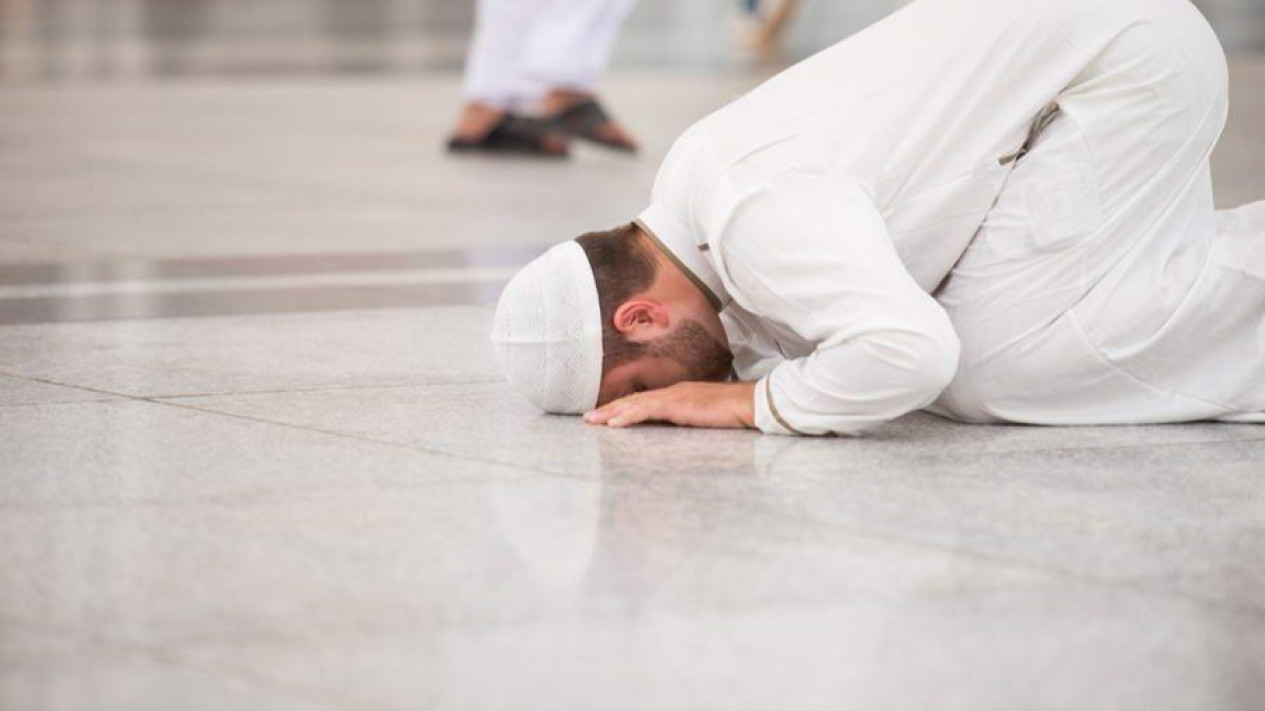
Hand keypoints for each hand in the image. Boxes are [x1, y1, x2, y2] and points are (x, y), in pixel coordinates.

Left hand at [584, 381, 756, 429]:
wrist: (750, 403)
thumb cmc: (733, 411)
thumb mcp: (705, 415)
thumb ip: (689, 418)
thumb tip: (676, 428)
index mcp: (678, 394)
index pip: (644, 400)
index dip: (623, 407)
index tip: (605, 414)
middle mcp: (672, 392)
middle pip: (634, 400)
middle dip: (609, 409)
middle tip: (588, 418)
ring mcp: (674, 397)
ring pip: (635, 404)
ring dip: (611, 413)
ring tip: (593, 421)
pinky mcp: (678, 405)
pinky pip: (647, 411)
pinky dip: (628, 416)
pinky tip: (614, 423)